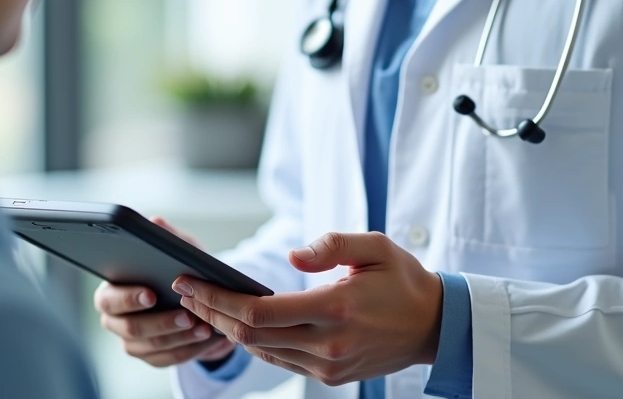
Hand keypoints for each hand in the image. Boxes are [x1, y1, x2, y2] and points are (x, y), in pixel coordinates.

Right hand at [94, 217, 235, 367]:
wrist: (195, 297)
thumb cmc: (179, 270)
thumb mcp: (179, 250)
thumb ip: (166, 236)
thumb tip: (156, 221)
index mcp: (112, 292)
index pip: (109, 299)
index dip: (128, 298)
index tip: (152, 294)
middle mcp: (116, 320)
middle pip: (130, 328)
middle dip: (161, 322)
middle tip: (188, 315)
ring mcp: (133, 342)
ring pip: (152, 347)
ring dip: (181, 337)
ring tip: (205, 326)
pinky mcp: (152, 357)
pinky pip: (169, 359)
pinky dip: (191, 349)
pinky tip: (209, 338)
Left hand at [173, 232, 443, 385]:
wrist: (436, 326)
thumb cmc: (404, 280)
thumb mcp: (375, 247)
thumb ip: (331, 245)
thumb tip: (293, 255)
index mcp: (334, 309)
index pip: (257, 312)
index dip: (217, 299)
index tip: (190, 282)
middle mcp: (327, 345)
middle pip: (250, 336)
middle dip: (211, 313)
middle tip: (186, 292)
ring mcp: (328, 366)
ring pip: (261, 352)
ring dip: (229, 330)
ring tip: (205, 305)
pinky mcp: (330, 376)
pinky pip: (281, 361)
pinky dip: (256, 343)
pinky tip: (241, 324)